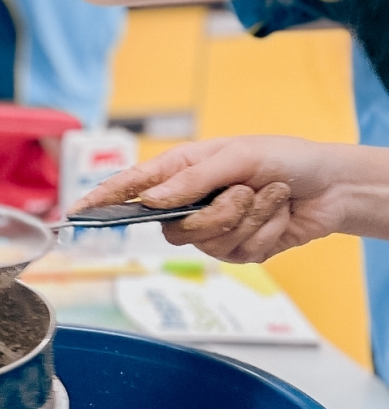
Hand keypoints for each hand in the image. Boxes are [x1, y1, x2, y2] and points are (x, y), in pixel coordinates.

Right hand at [76, 136, 350, 261]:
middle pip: (174, 226)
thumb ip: (190, 179)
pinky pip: (237, 252)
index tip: (77, 210)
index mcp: (182, 170)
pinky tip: (278, 215)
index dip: (103, 198)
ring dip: (249, 218)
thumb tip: (150, 200)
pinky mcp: (236, 249)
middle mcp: (191, 201)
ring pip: (208, 242)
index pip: (132, 186)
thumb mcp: (237, 156)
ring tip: (270, 198)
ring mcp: (212, 228)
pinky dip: (265, 231)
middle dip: (217, 213)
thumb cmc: (285, 158)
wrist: (331, 187)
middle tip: (245, 191)